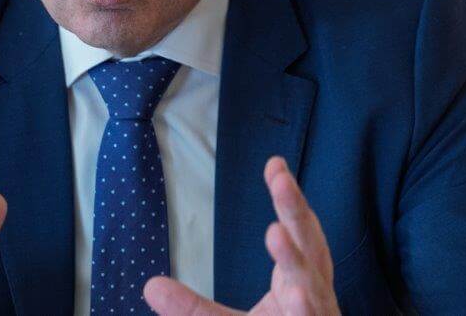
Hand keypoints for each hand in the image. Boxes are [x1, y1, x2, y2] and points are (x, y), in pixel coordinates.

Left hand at [144, 156, 339, 315]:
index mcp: (301, 280)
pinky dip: (307, 311)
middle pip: (310, 248)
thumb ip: (192, 308)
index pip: (297, 231)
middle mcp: (316, 296)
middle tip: (279, 181)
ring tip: (276, 234)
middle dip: (295, 213)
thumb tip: (149, 286)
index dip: (288, 199)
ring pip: (313, 290)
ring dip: (296, 261)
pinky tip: (298, 296)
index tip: (274, 165)